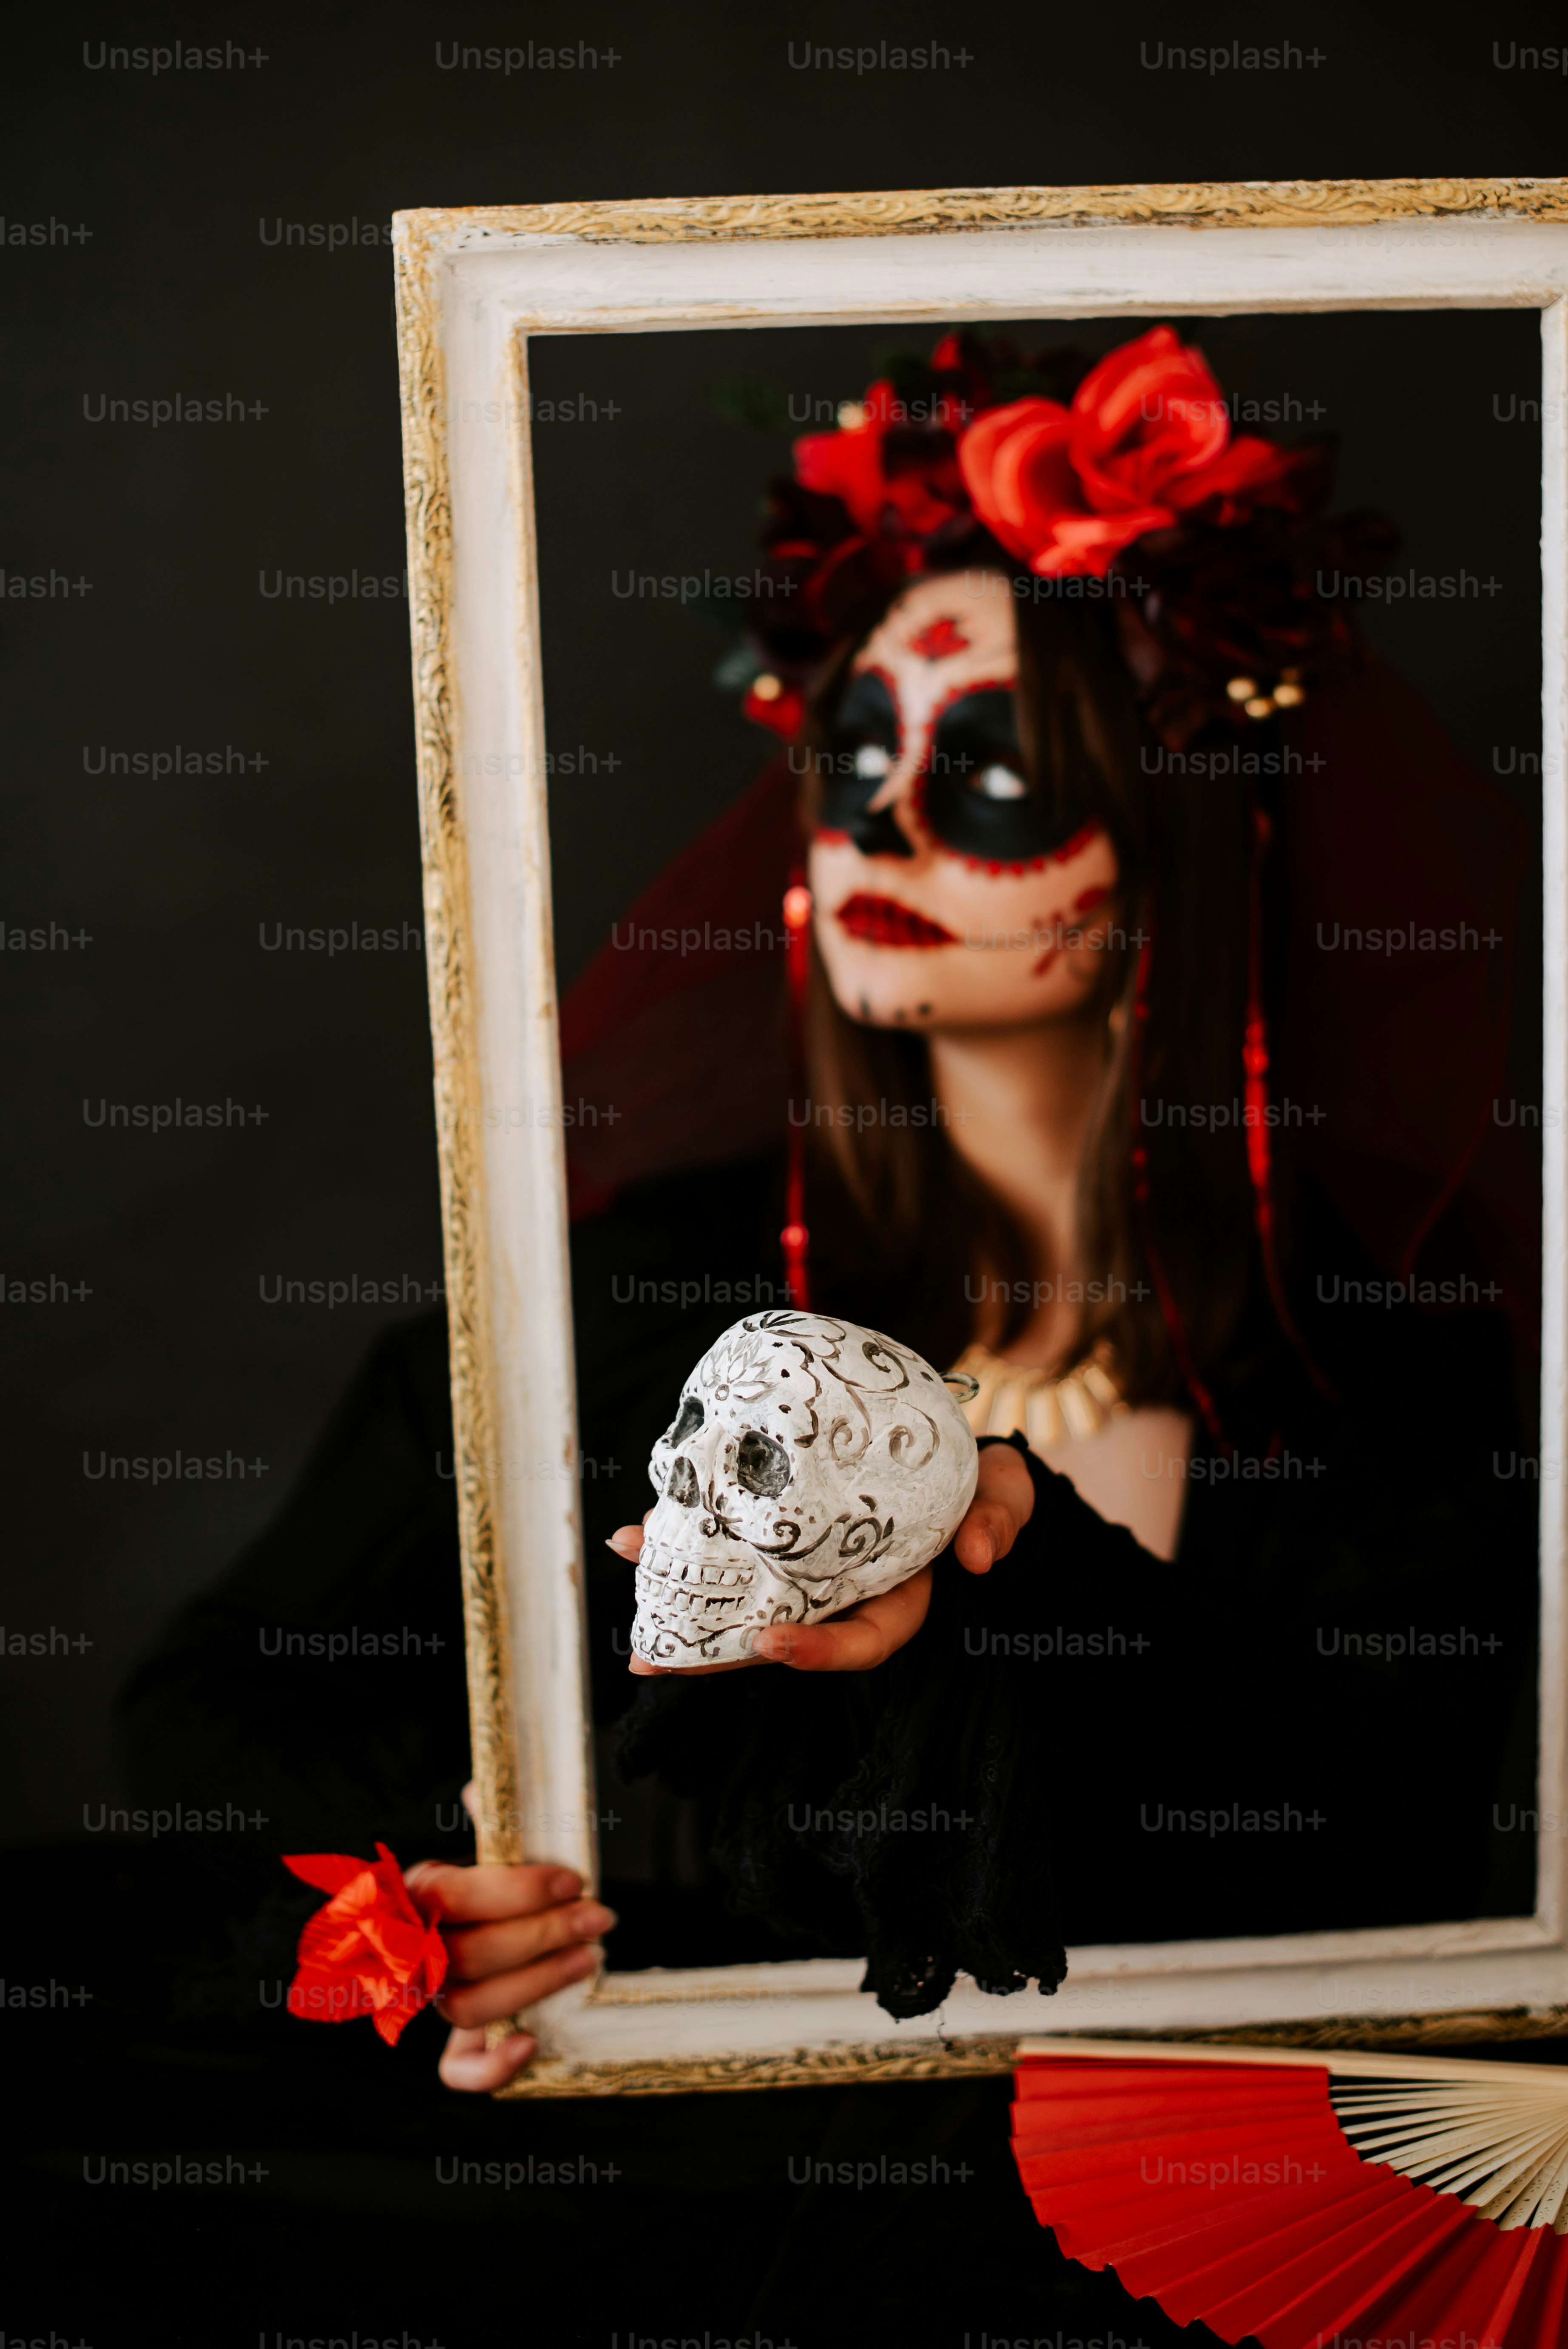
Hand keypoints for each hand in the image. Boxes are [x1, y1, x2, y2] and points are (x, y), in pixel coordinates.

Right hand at [403, 1788, 616, 2091]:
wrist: (499, 1925)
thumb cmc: (501, 1881)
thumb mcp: (497, 1845)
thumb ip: (494, 1820)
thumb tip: (481, 1789)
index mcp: (418, 1895)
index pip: (451, 1894)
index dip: (514, 1890)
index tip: (573, 1880)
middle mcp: (416, 1953)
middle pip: (468, 1954)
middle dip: (542, 1935)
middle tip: (598, 1918)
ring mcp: (436, 2001)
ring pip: (468, 2006)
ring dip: (536, 1984)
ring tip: (589, 1957)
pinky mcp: (458, 2044)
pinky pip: (456, 2070)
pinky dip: (491, 2067)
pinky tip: (532, 2043)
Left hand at [610, 1438, 1033, 1677]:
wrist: (950, 1447)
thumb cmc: (980, 1480)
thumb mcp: (1005, 1492)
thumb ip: (1002, 1516)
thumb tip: (980, 1553)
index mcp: (901, 1595)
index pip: (863, 1639)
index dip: (819, 1650)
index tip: (770, 1642)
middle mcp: (847, 1588)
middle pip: (780, 1632)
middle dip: (715, 1652)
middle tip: (652, 1658)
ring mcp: (811, 1563)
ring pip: (745, 1594)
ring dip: (685, 1599)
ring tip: (628, 1599)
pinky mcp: (783, 1529)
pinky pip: (732, 1542)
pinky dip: (687, 1535)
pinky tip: (636, 1533)